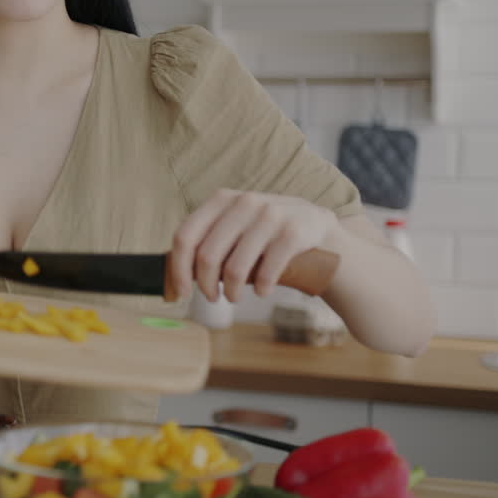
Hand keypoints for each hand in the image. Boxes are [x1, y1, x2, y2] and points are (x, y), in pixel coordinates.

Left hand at [170, 189, 340, 303]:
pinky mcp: (293, 232)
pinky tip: (263, 292)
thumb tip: (176, 275)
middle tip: (213, 297)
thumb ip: (210, 241)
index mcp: (222, 200)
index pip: (185, 236)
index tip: (182, 291)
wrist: (321, 230)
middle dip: (206, 285)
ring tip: (235, 298)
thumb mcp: (237, 226)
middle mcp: (244, 202)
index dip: (178, 269)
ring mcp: (270, 215)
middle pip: (207, 256)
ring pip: (235, 268)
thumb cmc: (268, 236)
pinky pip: (266, 271)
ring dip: (232, 292)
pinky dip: (261, 289)